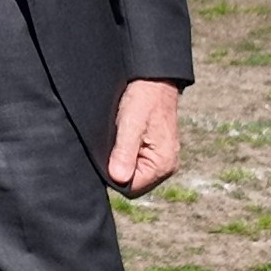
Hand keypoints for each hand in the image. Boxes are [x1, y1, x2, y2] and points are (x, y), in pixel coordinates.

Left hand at [106, 78, 180, 196]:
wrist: (154, 81)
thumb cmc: (143, 100)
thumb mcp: (130, 124)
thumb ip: (124, 152)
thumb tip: (118, 177)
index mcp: (162, 164)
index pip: (131, 189)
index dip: (114, 177)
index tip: (105, 158)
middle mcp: (165, 166)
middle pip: (133, 183)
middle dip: (117, 170)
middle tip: (109, 146)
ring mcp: (162, 159)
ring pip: (133, 173)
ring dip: (121, 161)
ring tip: (116, 140)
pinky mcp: (156, 150)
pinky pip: (137, 162)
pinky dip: (126, 154)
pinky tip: (121, 139)